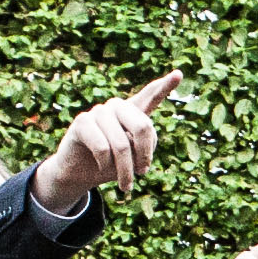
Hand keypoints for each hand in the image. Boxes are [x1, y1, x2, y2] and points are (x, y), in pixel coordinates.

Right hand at [33, 70, 178, 214]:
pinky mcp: (82, 122)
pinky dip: (106, 165)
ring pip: (122, 145)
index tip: (178, 74)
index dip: (165, 85)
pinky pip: (103, 148)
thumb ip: (142, 147)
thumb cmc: (111, 164)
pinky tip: (102, 167)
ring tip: (126, 184)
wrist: (79, 173)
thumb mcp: (133, 158)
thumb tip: (136, 146)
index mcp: (133, 112)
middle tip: (143, 174)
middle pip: (143, 127)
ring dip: (126, 171)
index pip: (151, 96)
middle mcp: (117, 107)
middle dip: (145, 156)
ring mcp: (98, 112)